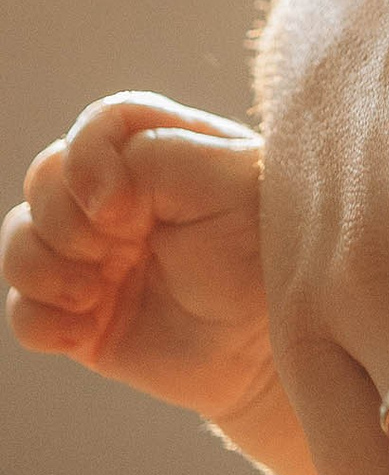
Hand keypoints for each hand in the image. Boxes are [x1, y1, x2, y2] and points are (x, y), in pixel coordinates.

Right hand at [4, 96, 313, 474]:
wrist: (276, 349)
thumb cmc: (272, 254)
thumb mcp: (234, 184)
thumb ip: (161, 158)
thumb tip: (95, 194)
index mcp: (165, 155)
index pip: (101, 126)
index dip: (87, 158)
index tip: (116, 207)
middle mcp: (122, 200)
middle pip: (45, 179)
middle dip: (63, 218)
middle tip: (114, 250)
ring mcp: (97, 258)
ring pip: (21, 241)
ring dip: (43, 268)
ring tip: (93, 294)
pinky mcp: (83, 317)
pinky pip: (23, 312)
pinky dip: (40, 320)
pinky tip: (83, 331)